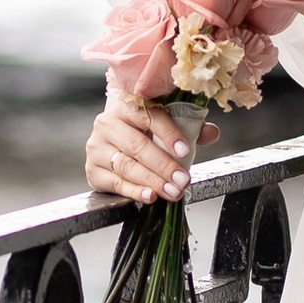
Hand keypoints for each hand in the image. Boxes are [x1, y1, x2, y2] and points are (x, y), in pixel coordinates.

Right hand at [85, 86, 194, 202]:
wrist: (114, 142)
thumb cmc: (144, 131)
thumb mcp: (167, 125)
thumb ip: (190, 128)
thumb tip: (211, 133)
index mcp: (127, 106)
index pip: (149, 116)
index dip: (168, 134)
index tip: (185, 150)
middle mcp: (107, 124)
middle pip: (137, 146)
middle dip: (164, 165)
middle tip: (183, 180)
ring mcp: (97, 148)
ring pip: (127, 166)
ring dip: (153, 181)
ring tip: (173, 191)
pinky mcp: (93, 171)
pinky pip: (115, 183)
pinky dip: (134, 191)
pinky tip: (150, 196)